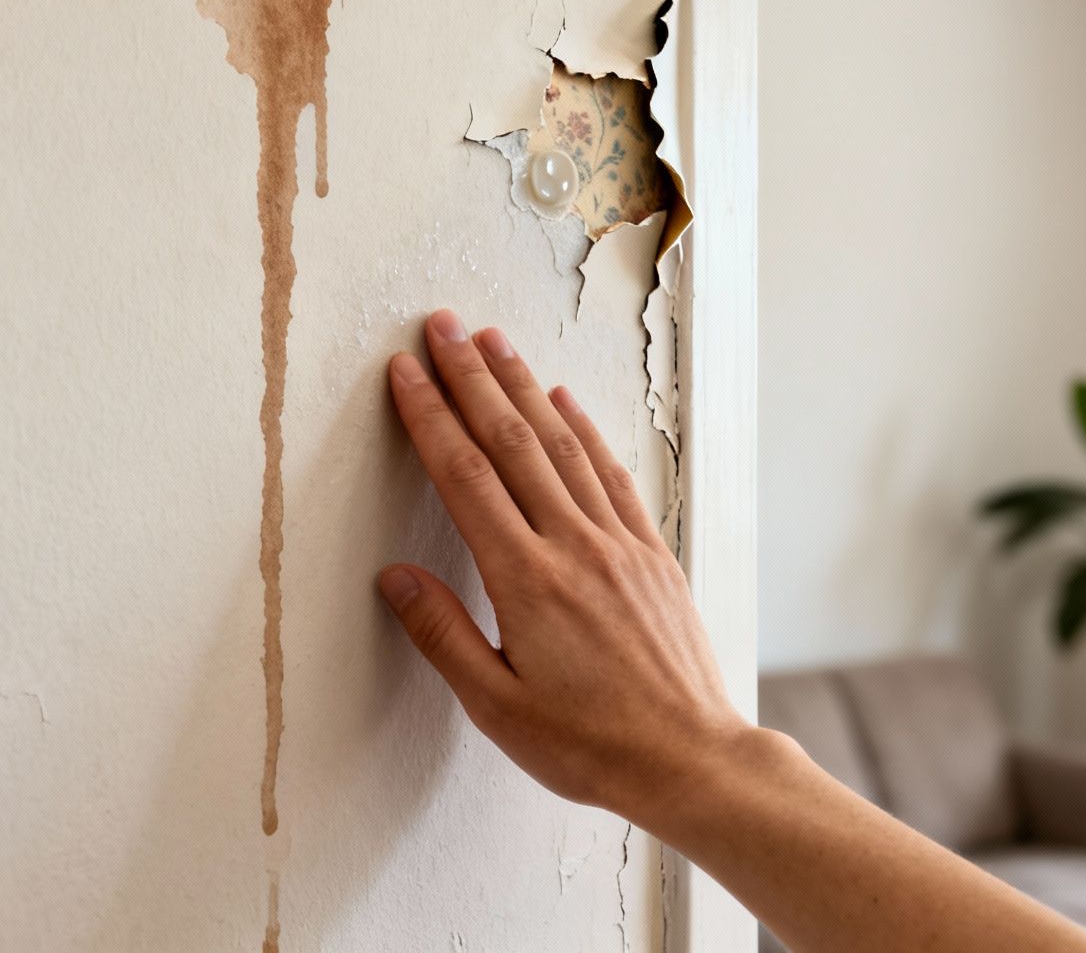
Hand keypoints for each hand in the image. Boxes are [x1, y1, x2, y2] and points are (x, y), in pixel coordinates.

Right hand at [377, 309, 745, 829]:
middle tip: (442, 325)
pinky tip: (565, 400)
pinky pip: (612, 474)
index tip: (406, 373)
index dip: (432, 418)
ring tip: (493, 341)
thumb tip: (394, 577)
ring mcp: (619, 544)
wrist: (692, 760)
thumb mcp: (497, 706)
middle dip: (472, 377)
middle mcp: (575, 547)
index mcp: (527, 582)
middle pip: (513, 442)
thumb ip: (443, 635)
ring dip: (525, 386)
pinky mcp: (652, 553)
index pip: (466, 479)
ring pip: (564, 444)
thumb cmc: (591, 746)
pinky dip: (585, 429)